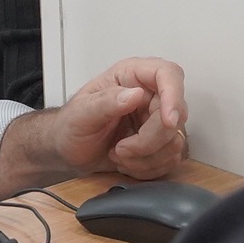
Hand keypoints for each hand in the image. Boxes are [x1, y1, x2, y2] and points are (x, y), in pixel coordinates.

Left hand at [0, 56, 187, 193]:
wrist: (68, 151)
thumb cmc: (70, 126)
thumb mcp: (81, 113)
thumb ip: (106, 102)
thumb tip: (135, 94)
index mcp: (132, 76)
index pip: (168, 74)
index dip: (174, 96)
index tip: (168, 121)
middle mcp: (150, 94)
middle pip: (175, 116)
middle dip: (148, 141)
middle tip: (120, 149)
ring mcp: (157, 120)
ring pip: (174, 142)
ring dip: (145, 158)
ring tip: (118, 154)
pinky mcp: (160, 144)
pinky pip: (170, 160)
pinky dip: (147, 168)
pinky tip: (127, 163)